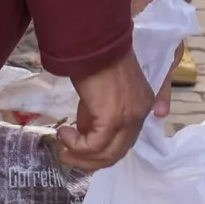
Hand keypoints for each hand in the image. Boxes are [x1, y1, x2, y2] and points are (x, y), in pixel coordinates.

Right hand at [54, 51, 151, 170]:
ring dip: (81, 156)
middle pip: (117, 153)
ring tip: (62, 148)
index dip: (102, 151)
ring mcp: (128, 118)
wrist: (94, 42)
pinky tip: (64, 133)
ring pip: (106, 154)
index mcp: (142, 106)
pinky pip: (94, 145)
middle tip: (67, 157)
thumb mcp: (102, 92)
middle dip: (90, 161)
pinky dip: (76, 145)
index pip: (125, 141)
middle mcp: (140, 115)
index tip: (81, 150)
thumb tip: (84, 132)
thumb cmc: (95, 58)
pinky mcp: (112, 118)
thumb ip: (99, 113)